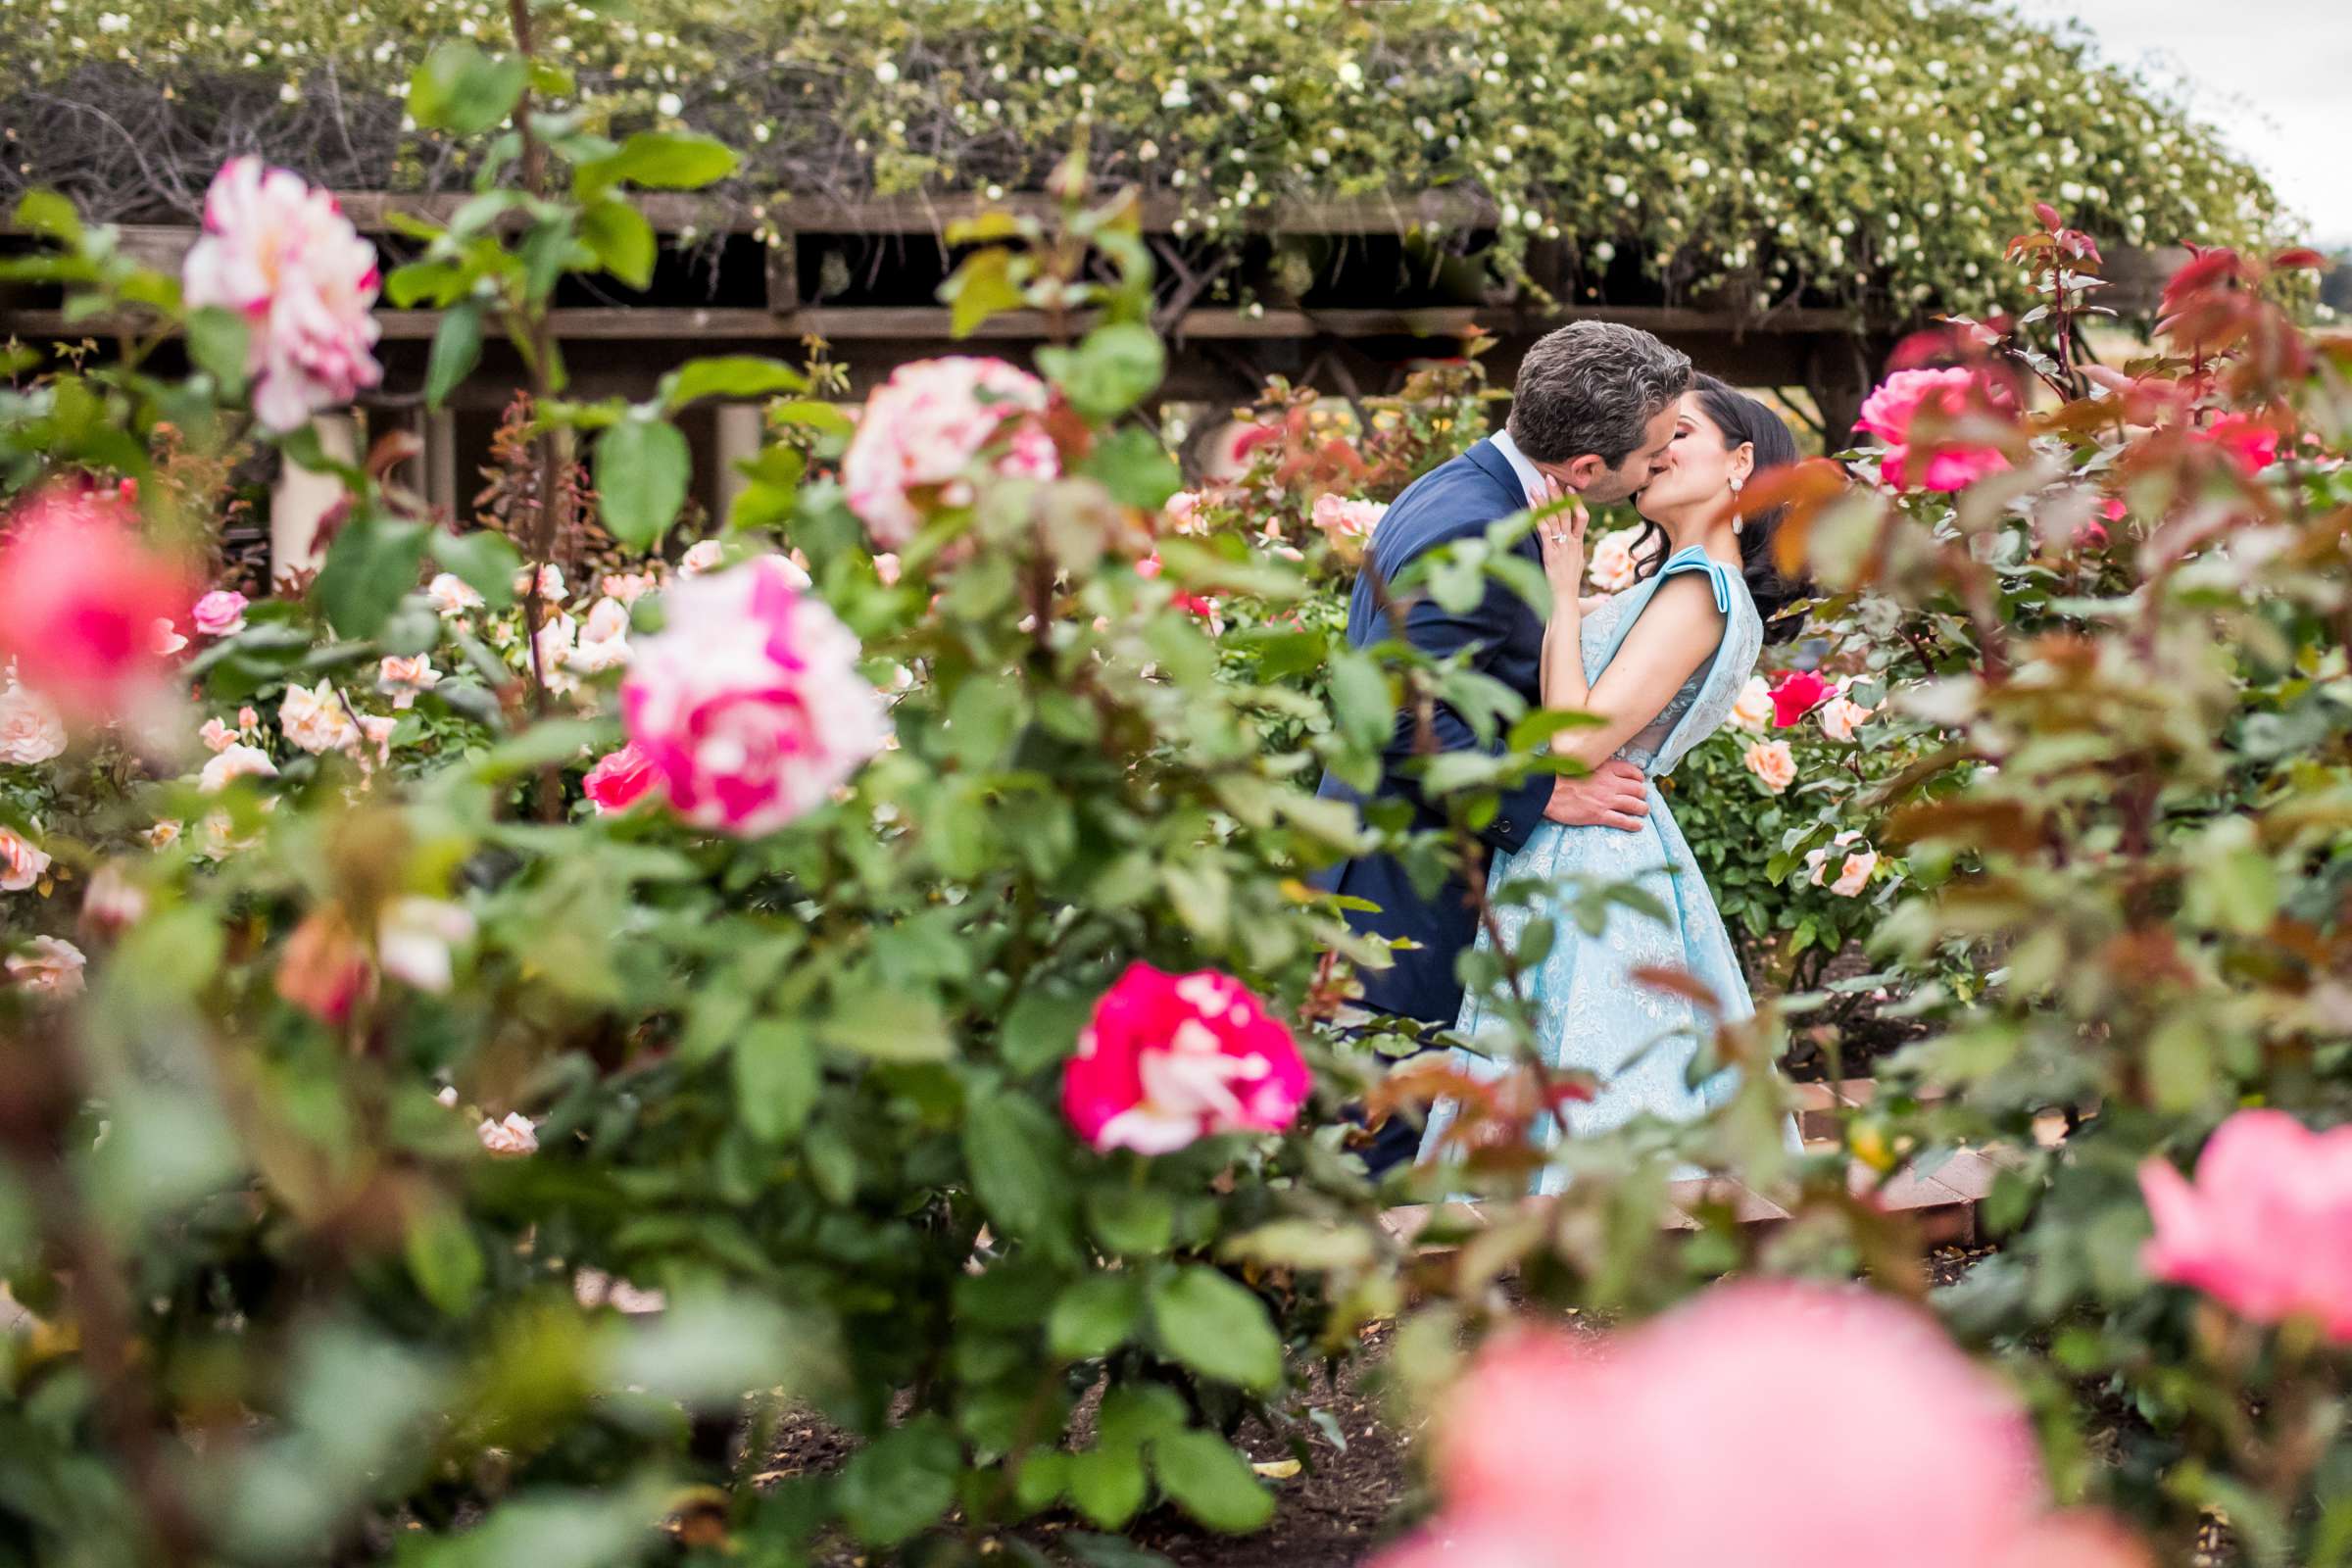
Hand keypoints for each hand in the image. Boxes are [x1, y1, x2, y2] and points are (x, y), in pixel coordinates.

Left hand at [1532, 478, 1588, 600]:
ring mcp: (1561, 547)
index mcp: (1578, 544)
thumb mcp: (1574, 565)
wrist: (1564, 600)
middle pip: (1567, 512)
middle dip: (1558, 493)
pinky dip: (1537, 516)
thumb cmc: (1566, 585)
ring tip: (1537, 485)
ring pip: (1555, 518)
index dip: (1576, 502)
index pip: (1581, 517)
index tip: (1570, 487)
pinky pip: (1544, 530)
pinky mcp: (1550, 553)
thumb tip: (1568, 542)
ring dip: (1545, 500)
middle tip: (1551, 477)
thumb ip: (1571, 551)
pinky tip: (1531, 505)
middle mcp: (1571, 542)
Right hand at [1543, 759, 1648, 831]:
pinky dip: (1633, 824)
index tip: (1639, 781)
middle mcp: (1610, 783)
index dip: (1639, 777)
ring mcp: (1606, 800)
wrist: (1548, 792)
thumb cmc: (1561, 778)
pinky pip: (1623, 821)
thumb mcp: (1581, 764)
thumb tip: (1602, 770)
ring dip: (1642, 809)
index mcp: (1605, 768)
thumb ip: (1595, 766)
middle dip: (1642, 794)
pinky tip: (1638, 826)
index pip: (1631, 770)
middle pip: (1637, 789)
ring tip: (1643, 811)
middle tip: (1641, 798)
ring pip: (1634, 805)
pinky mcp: (1599, 815)